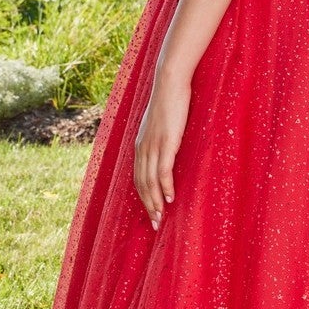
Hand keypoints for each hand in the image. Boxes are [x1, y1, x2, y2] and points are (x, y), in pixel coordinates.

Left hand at [133, 65, 191, 229]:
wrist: (169, 83)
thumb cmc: (169, 102)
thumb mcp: (161, 124)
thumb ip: (161, 138)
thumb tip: (168, 149)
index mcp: (140, 145)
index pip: (138, 177)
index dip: (143, 197)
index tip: (151, 212)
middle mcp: (142, 148)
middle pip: (142, 184)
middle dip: (148, 206)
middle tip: (155, 224)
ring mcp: (153, 146)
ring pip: (150, 181)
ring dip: (155, 202)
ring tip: (161, 218)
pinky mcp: (166, 142)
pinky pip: (163, 171)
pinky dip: (165, 187)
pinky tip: (170, 198)